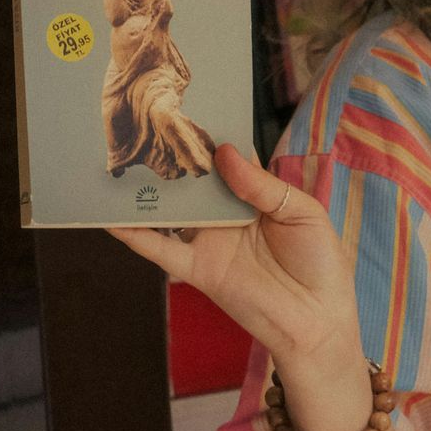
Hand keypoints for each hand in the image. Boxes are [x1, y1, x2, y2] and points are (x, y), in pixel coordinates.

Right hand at [108, 144, 360, 371]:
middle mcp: (227, 216)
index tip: (187, 111)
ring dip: (147, 192)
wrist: (317, 320)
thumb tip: (224, 153)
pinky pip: (160, 250)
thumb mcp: (302, 213)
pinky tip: (110, 217)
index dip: (211, 140)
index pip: (228, 163)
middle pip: (194, 183)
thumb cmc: (320, 262)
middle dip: (172, 159)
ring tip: (118, 161)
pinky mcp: (197, 269)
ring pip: (171, 212)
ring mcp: (209, 241)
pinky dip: (135, 235)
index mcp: (257, 197)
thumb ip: (262, 185)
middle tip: (143, 126)